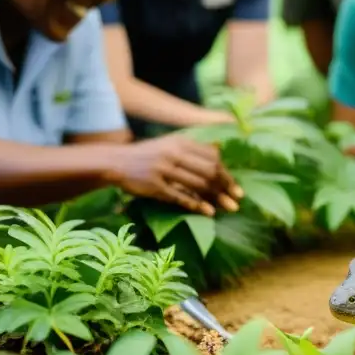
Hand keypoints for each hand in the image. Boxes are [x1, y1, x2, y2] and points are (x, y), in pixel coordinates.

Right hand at [111, 134, 242, 215]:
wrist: (117, 161)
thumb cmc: (148, 154)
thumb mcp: (170, 143)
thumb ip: (193, 148)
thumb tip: (219, 149)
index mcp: (180, 142)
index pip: (212, 158)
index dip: (227, 174)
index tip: (237, 188)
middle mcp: (174, 154)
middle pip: (208, 172)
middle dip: (226, 187)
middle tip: (238, 200)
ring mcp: (164, 169)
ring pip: (197, 185)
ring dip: (216, 198)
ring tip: (229, 208)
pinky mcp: (155, 185)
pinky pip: (180, 197)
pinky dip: (197, 205)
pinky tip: (208, 212)